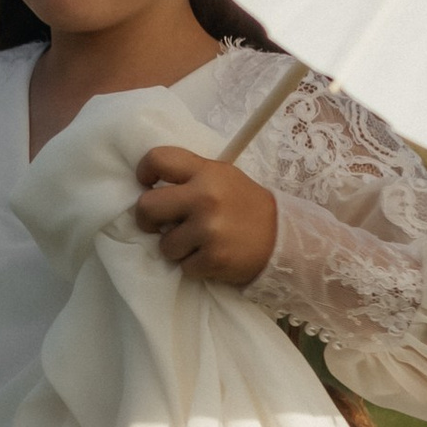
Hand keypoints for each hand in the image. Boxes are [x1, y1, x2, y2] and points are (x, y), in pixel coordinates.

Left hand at [133, 144, 277, 285]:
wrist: (282, 238)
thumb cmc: (244, 206)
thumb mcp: (222, 178)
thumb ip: (189, 177)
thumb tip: (148, 189)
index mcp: (206, 171)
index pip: (158, 159)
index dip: (144, 172)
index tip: (147, 185)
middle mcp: (205, 196)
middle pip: (146, 206)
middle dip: (147, 220)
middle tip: (159, 225)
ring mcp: (209, 228)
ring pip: (165, 245)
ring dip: (177, 248)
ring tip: (199, 243)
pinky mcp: (214, 258)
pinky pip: (184, 267)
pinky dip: (195, 266)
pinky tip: (212, 256)